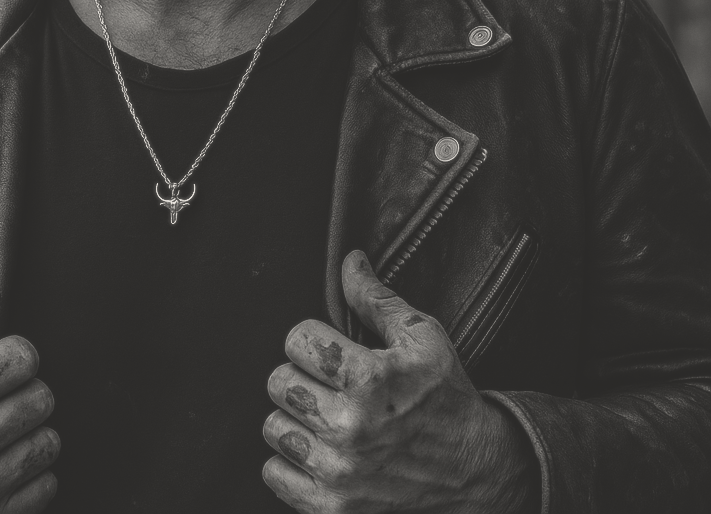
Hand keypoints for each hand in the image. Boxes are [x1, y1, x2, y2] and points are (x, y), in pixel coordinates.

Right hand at [0, 277, 58, 512]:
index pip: (23, 359)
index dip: (18, 355)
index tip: (5, 363)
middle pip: (41, 399)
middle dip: (28, 392)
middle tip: (7, 399)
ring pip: (48, 443)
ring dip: (32, 434)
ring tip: (7, 432)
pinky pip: (46, 486)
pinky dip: (33, 476)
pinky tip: (7, 465)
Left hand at [262, 251, 538, 512]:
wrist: (474, 472)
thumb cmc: (446, 396)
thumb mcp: (423, 337)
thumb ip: (376, 298)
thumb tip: (349, 260)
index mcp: (372, 380)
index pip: (296, 339)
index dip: (311, 338)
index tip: (331, 349)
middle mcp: (351, 427)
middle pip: (278, 382)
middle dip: (300, 375)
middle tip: (328, 383)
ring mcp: (340, 472)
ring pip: (273, 426)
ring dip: (295, 418)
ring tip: (324, 414)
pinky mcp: (332, 508)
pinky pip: (274, 473)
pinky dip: (290, 461)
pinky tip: (319, 448)